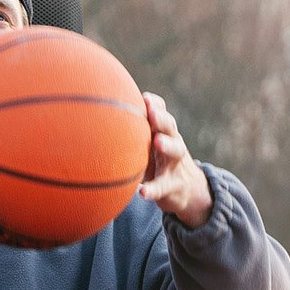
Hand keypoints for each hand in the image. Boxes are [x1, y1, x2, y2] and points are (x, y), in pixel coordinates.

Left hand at [139, 92, 212, 228]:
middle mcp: (173, 143)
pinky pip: (163, 187)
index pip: (162, 113)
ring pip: (175, 151)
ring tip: (158, 142)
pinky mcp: (172, 186)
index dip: (155, 104)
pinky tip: (142, 192)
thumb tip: (102, 116)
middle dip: (161, 118)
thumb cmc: (160, 163)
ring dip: (167, 145)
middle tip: (151, 112)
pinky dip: (153, 189)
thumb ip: (136, 133)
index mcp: (164, 132)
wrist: (188, 190)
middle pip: (170, 126)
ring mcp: (175, 164)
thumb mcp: (151, 145)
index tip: (144, 97)